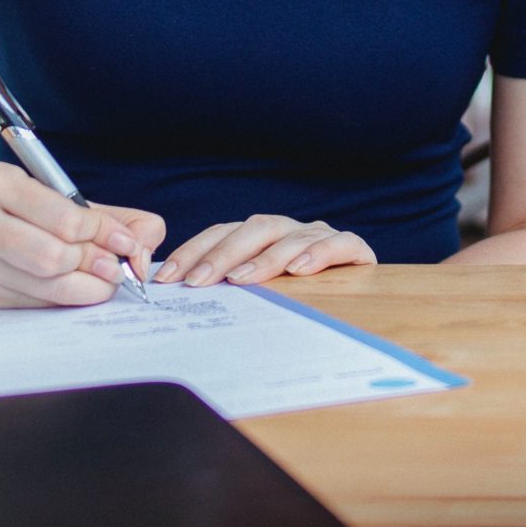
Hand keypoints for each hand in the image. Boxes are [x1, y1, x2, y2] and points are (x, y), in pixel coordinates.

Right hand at [0, 161, 164, 308]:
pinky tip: (75, 288)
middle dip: (93, 264)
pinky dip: (62, 298)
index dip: (102, 233)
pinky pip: (32, 302)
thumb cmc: (13, 207)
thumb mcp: (53, 194)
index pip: (61, 217)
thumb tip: (146, 242)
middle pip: (51, 257)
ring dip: (84, 287)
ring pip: (42, 285)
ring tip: (103, 280)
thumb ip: (108, 214)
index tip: (125, 243)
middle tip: (115, 268)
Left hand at [156, 215, 375, 286]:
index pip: (222, 233)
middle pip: (253, 230)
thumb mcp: (257, 289)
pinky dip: (319, 253)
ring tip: (242, 279)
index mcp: (261, 234)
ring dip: (264, 258)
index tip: (166, 278)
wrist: (359, 293)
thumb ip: (228, 286)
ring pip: (291, 237)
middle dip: (221, 256)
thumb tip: (179, 296)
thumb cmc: (297, 297)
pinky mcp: (352, 248)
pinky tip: (301, 270)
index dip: (193, 252)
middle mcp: (288, 229)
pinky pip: (338, 244)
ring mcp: (319, 236)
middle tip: (197, 282)